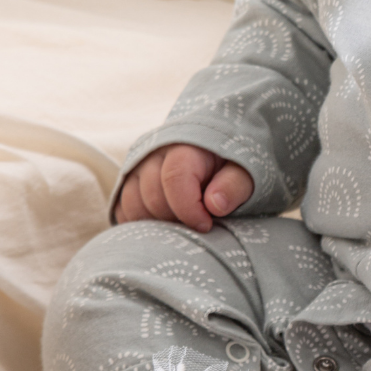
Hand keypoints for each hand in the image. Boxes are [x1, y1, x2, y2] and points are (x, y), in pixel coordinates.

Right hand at [114, 144, 253, 232]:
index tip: (206, 225)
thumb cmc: (233, 165)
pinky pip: (123, 209)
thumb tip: (214, 205)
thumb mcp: (247, 172)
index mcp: (185, 145)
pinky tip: (165, 224)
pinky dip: (141, 223)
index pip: (175, 179)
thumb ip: (234, 185)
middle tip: (198, 224)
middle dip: (176, 219)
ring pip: (133, 205)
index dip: (189, 210)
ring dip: (157, 223)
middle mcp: (154, 152)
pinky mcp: (129, 182)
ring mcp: (137, 167)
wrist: (217, 151)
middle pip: (152, 196)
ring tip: (183, 223)